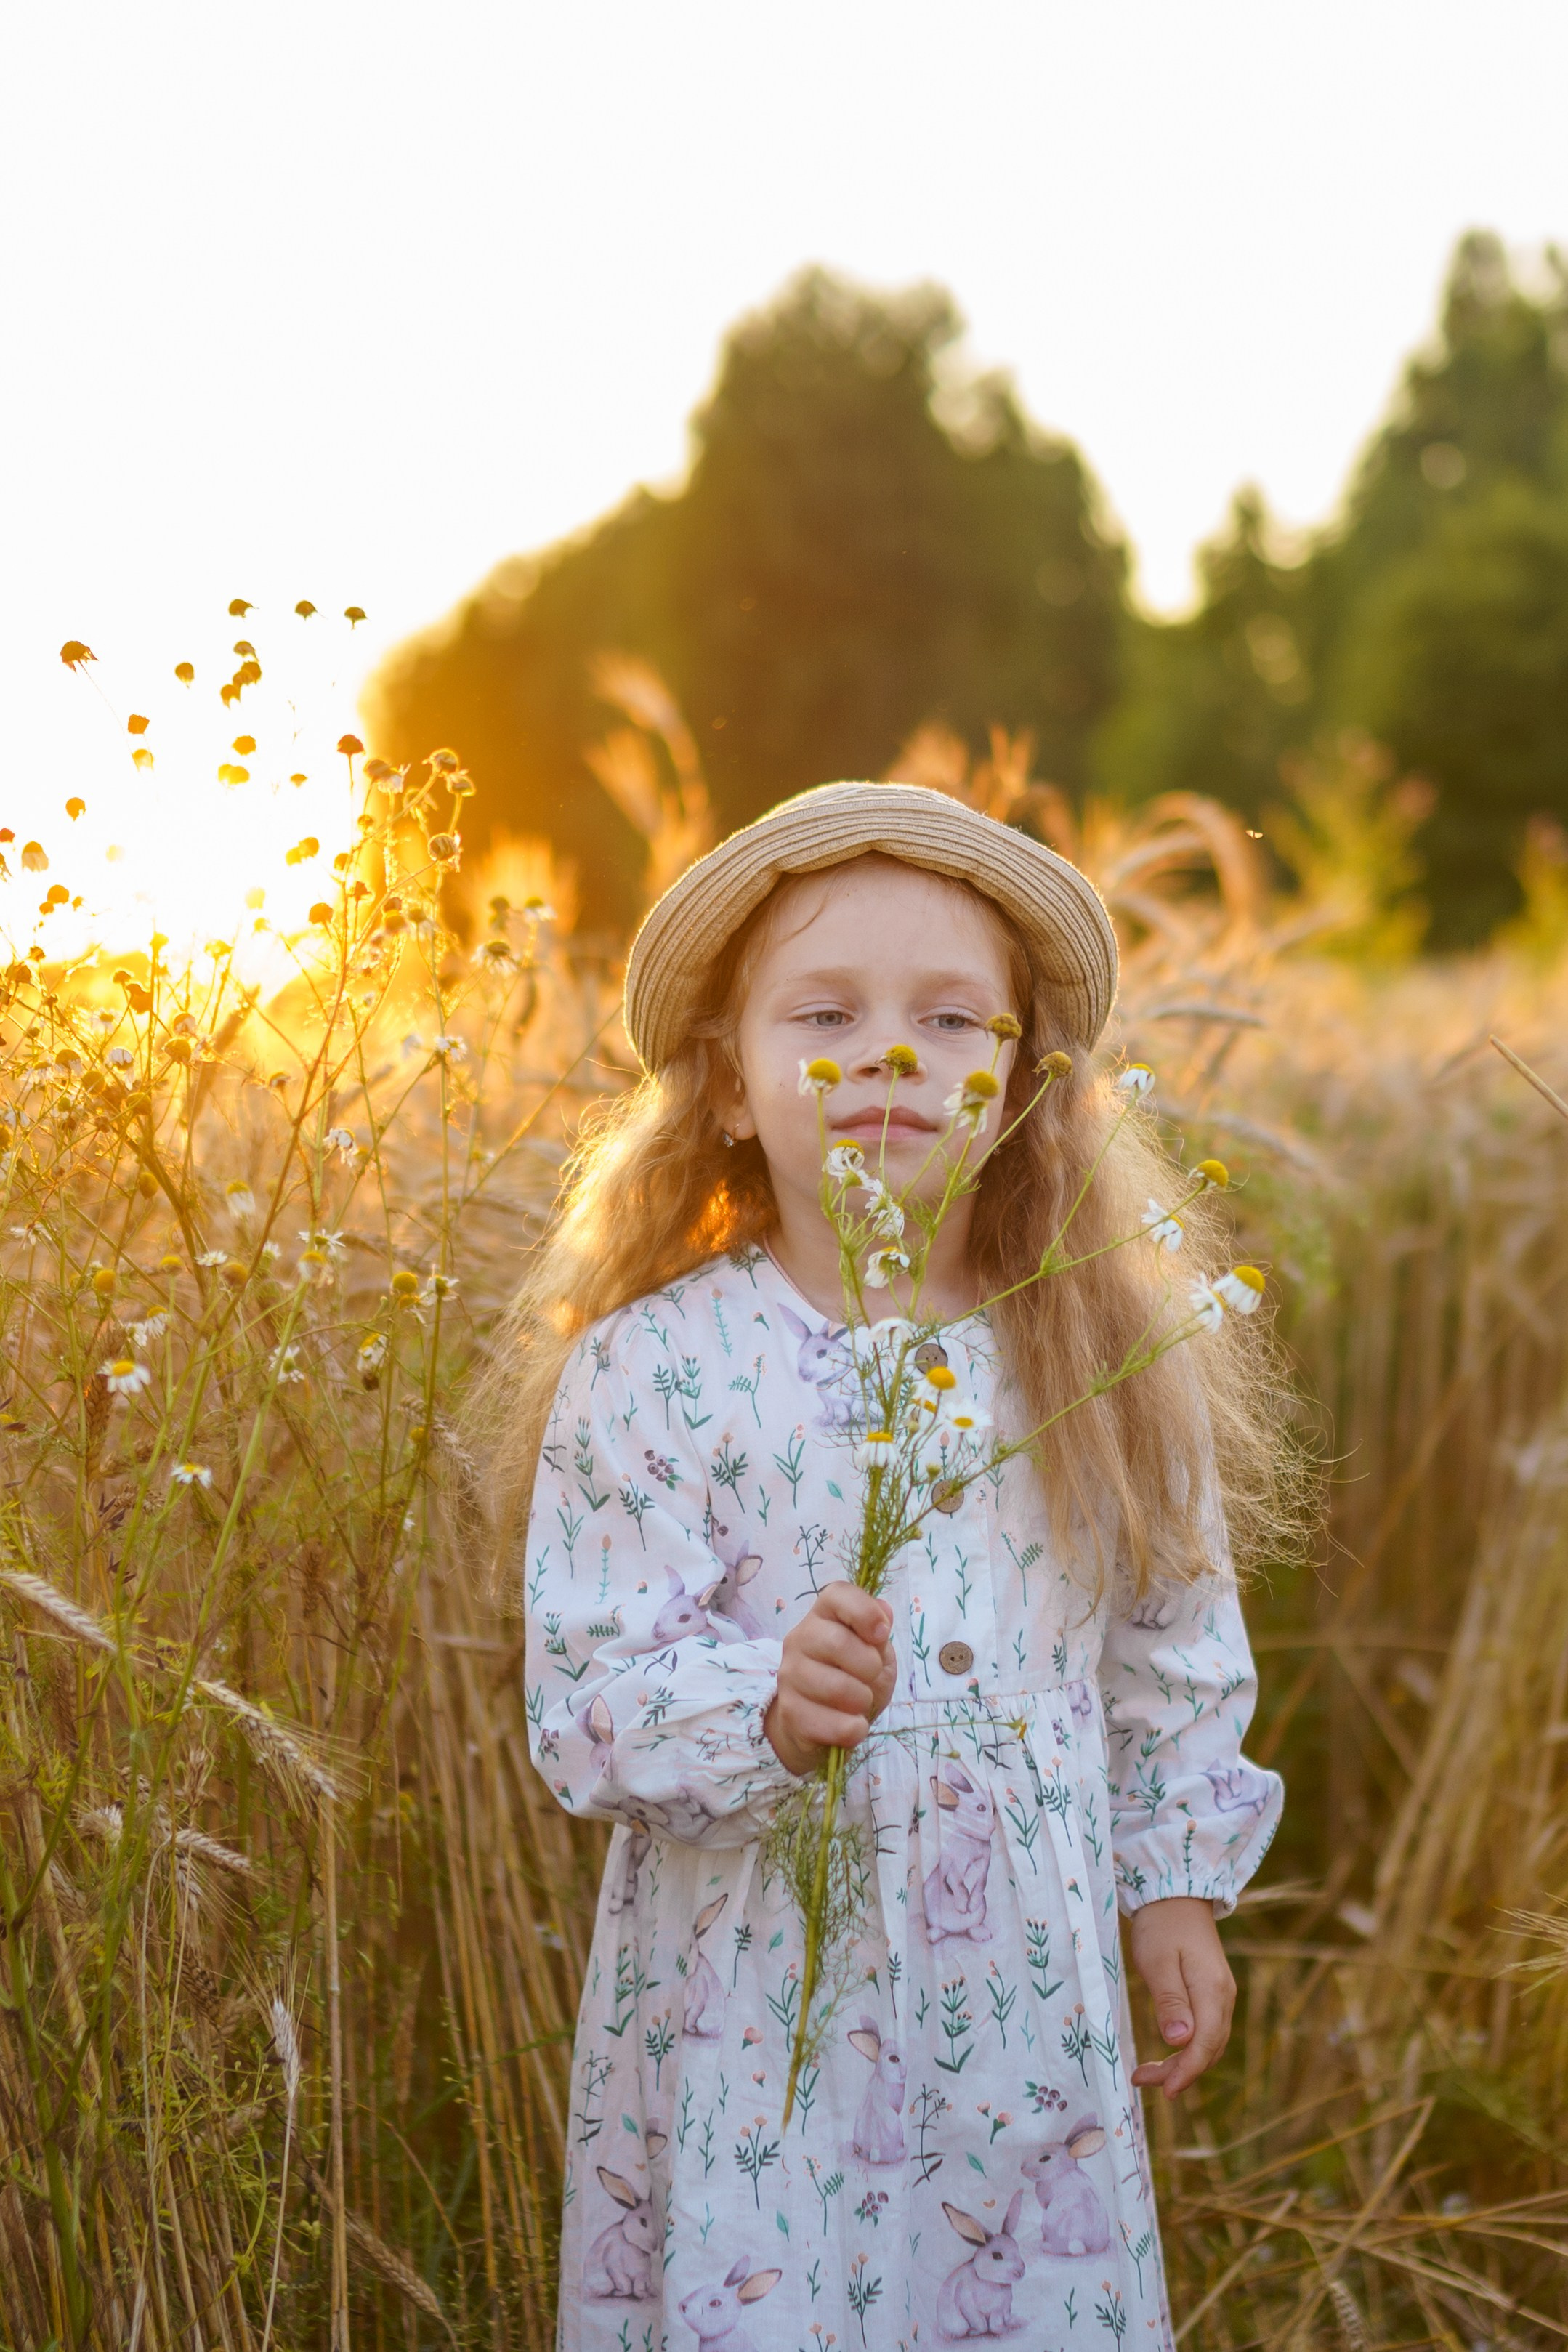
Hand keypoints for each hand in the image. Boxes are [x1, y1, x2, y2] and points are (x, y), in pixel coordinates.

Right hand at [764, 1582, 895, 1776]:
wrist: (821, 1722)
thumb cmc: (854, 1678)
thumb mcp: (875, 1652)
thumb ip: (879, 1631)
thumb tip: (884, 1611)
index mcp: (823, 1615)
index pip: (837, 1595)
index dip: (864, 1612)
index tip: (881, 1635)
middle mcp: (799, 1638)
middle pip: (838, 1643)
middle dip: (869, 1667)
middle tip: (870, 1678)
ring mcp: (789, 1675)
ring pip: (837, 1688)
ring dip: (862, 1701)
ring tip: (859, 1703)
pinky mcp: (790, 1712)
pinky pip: (833, 1724)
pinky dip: (854, 1729)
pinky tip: (852, 1725)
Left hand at [1127, 1896, 1235, 2099]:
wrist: (1175, 1894)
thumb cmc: (1161, 1925)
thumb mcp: (1157, 1961)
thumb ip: (1169, 2001)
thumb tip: (1179, 2042)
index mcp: (1212, 1990)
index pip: (1205, 2044)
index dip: (1186, 2072)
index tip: (1163, 2090)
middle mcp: (1223, 1996)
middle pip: (1209, 2049)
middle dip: (1180, 2072)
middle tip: (1144, 2080)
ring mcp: (1220, 1994)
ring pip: (1209, 2043)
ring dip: (1183, 2063)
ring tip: (1149, 2073)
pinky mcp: (1212, 1991)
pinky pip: (1206, 2030)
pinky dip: (1189, 2048)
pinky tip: (1168, 2051)